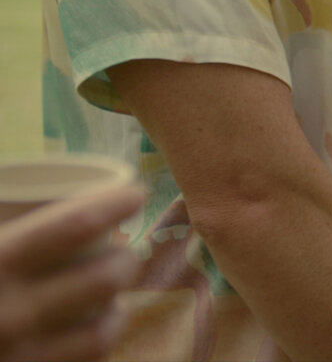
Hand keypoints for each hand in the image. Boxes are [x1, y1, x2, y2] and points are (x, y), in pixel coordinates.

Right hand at [0, 182, 142, 361]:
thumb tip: (11, 173)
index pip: (76, 224)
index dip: (115, 203)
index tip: (134, 193)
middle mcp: (9, 315)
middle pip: (104, 278)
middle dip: (125, 258)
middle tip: (124, 247)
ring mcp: (19, 358)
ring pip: (102, 330)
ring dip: (117, 307)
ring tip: (115, 294)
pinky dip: (92, 348)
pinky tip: (91, 334)